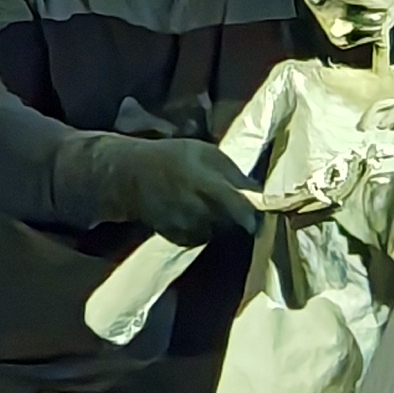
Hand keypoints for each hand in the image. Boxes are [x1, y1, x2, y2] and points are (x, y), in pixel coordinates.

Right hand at [111, 138, 259, 243]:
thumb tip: (261, 194)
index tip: (263, 211)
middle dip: (239, 215)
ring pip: (220, 232)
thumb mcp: (205, 153)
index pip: (241, 208)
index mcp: (206, 184)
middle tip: (236, 203)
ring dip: (222, 222)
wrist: (130, 176)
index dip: (254, 213)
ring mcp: (188, 227)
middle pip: (234, 223)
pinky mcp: (179, 239)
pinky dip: (205, 228)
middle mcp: (198, 210)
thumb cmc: (172, 157)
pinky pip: (204, 237)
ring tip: (209, 203)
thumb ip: (233, 174)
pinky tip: (194, 212)